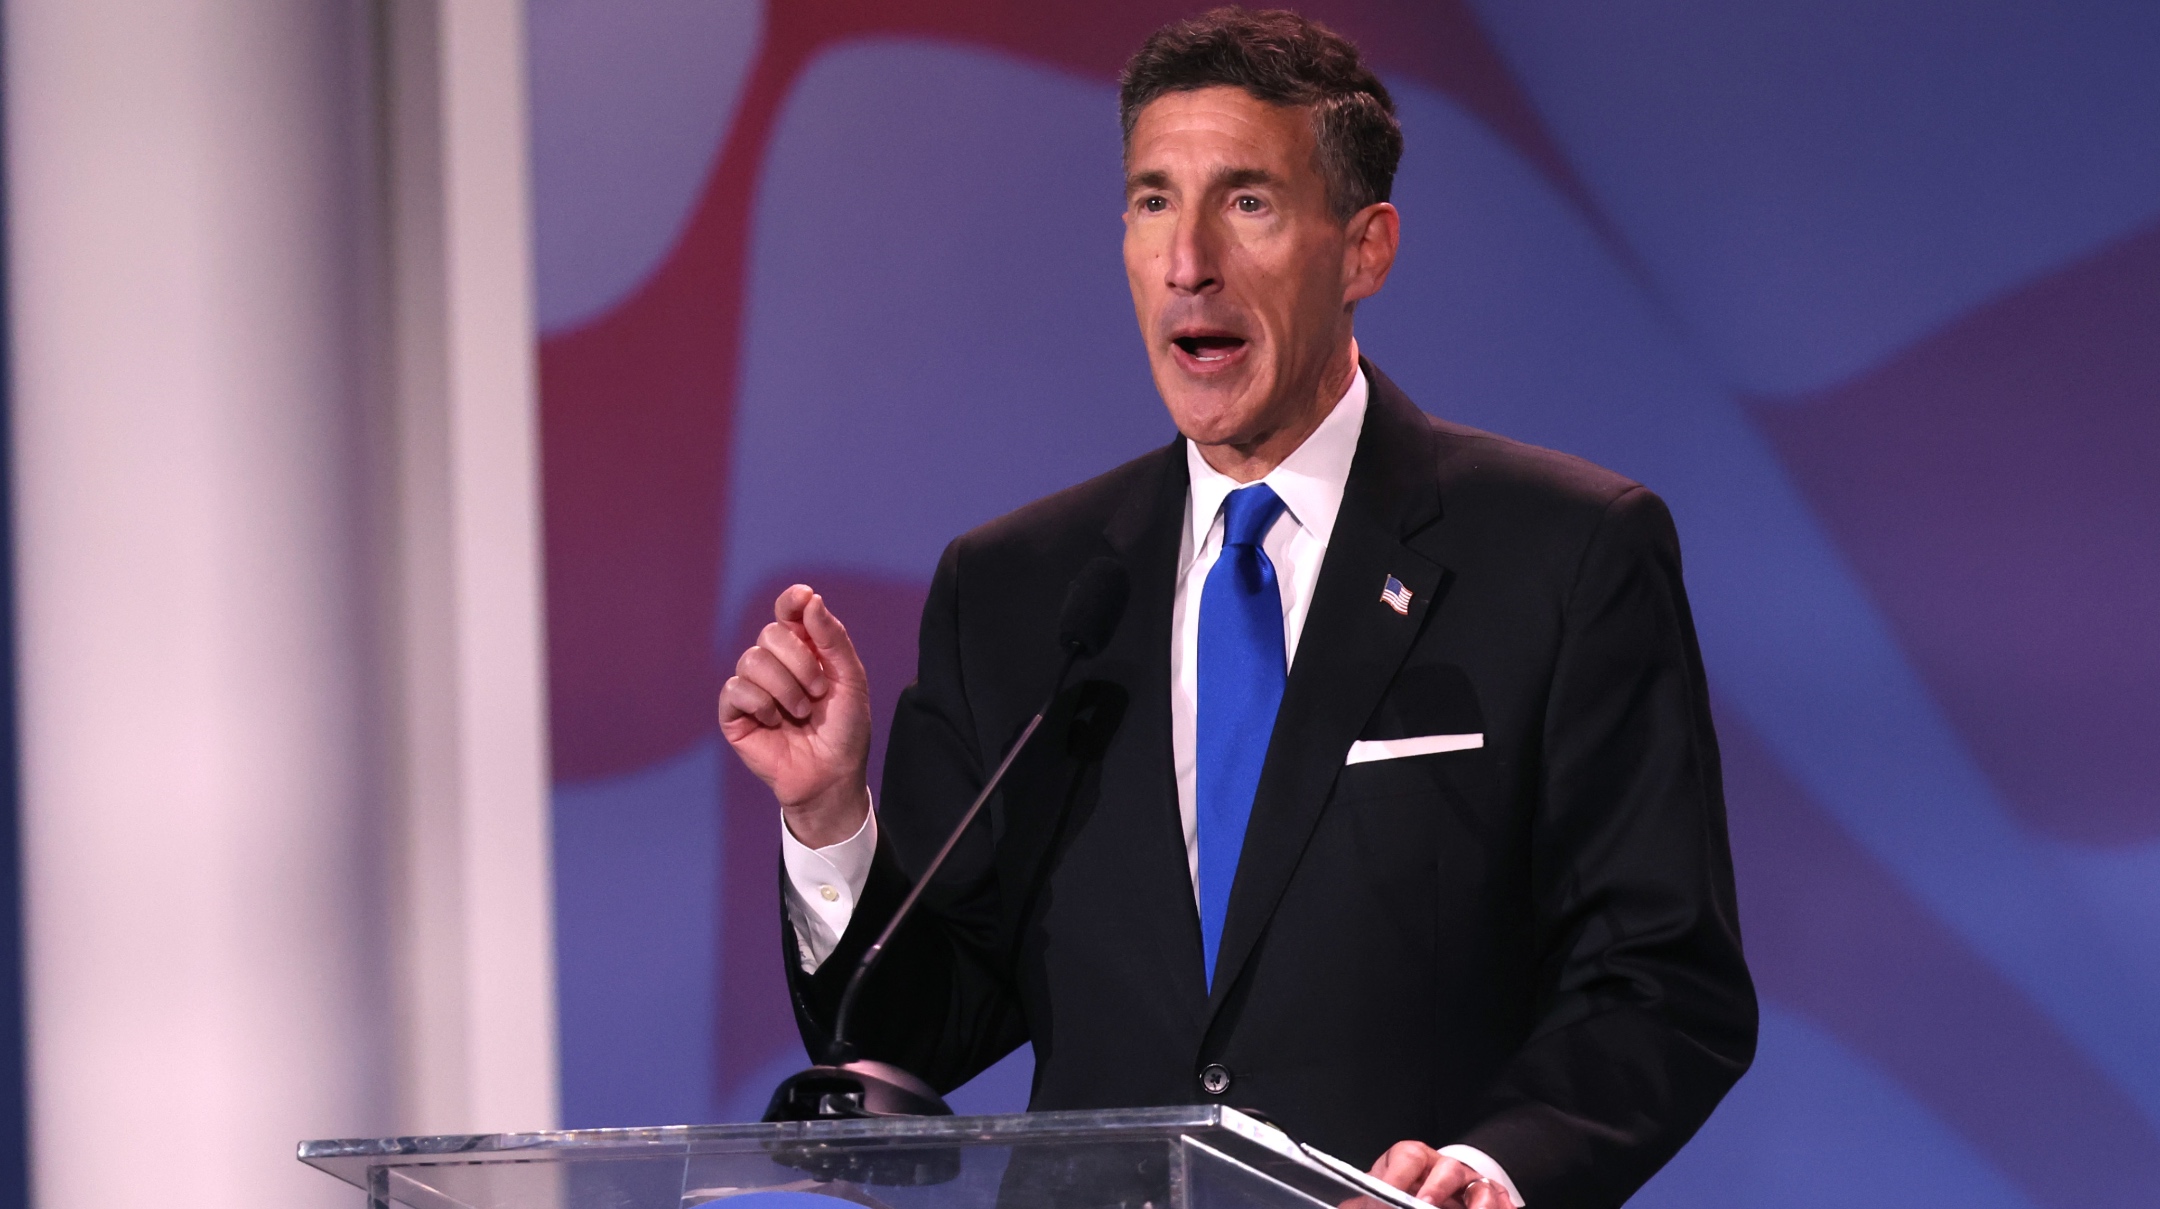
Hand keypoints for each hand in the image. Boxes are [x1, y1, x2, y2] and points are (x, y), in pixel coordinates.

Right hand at [718, 585, 871, 845]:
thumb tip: (809, 598)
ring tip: (801, 712)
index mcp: (804, 650)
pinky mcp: (734, 713)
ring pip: (752, 659)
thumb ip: (832, 638)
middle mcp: (775, 663)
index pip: (788, 612)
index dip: (791, 601)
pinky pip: (735, 689)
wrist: (832, 776)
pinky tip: (774, 722)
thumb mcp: (850, 679)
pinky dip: (760, 703)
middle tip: (819, 692)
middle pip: (771, 633)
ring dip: (784, 687)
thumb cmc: (845, 729)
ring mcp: (752, 687)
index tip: (803, 598)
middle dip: (800, 661)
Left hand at [1367, 1142, 1508, 1208]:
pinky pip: (1500, 1200)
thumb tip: (1357, 1206)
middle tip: (1426, 1205)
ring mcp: (1466, 1186)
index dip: (1397, 1176)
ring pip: (1479, 1186)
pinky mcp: (1485, 1200)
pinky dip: (1501, 1206)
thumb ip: (1367, 1202)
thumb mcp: (1373, 1199)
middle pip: (1447, 1168)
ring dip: (1480, 1202)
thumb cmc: (1389, 1199)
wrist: (1408, 1201)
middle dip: (1439, 1189)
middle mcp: (1440, 1169)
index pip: (1407, 1156)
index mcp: (1409, 1162)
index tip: (1385, 1198)